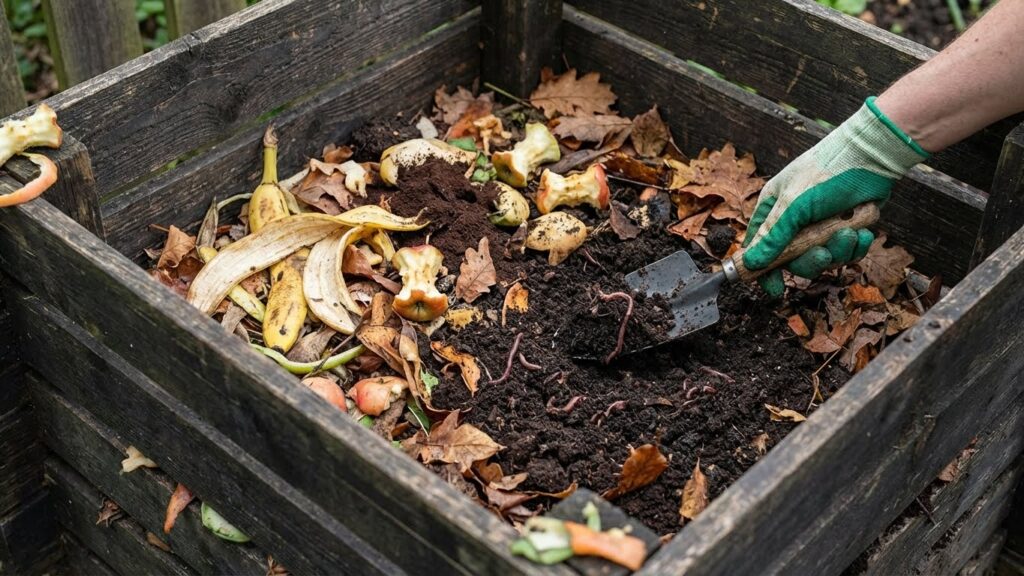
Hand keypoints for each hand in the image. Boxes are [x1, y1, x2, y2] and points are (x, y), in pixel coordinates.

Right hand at [741, 97, 927, 296]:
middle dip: (811, 261)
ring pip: (823, 258)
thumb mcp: (794, 205)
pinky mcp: (845, 227)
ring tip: (848, 233)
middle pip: (793, 260)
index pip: (759, 247)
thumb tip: (751, 263)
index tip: (775, 288)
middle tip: (823, 253)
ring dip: (838, 250)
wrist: (872, 156)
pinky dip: (855, 246)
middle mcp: (795, 220)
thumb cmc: (826, 171)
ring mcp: (821, 225)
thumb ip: (773, 236)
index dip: (764, 269)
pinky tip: (861, 231)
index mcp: (774, 210)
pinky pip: (846, 252)